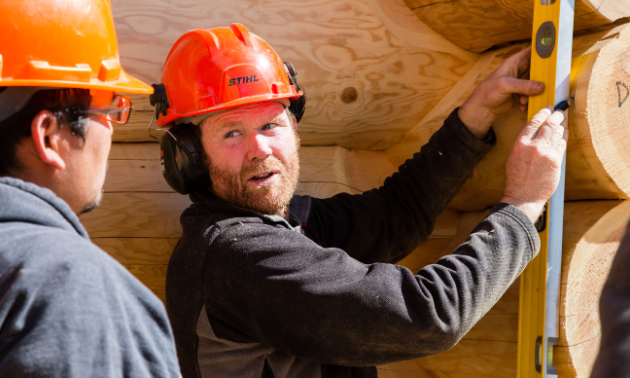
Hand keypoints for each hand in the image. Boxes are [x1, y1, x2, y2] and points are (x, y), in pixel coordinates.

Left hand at [458, 47, 544, 138]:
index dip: (542, 50)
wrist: (482, 108)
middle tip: (547, 83)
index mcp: (514, 62)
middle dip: (541, 77)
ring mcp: (520, 82)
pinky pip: (530, 94)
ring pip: (535, 83)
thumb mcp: (505, 85)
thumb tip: (541, 87)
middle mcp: (518, 71)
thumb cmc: (488, 91)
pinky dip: (528, 100)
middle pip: (536, 69)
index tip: (555, 52)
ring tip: (524, 100)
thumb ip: (523, 85)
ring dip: (533, 92)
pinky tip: (522, 106)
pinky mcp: (520, 93)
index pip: (531, 51)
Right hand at [501, 107, 568, 222]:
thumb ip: (524, 144)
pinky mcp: (555, 161)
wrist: (522, 197)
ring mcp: (545, 153)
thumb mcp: (514, 157)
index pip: (534, 122)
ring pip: (557, 133)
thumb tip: (534, 133)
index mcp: (520, 144)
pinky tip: (564, 134)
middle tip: (560, 111)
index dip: (543, 113)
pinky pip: (562, 145)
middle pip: (549, 125)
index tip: (548, 108)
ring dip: (561, 126)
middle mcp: (533, 146)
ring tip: (563, 121)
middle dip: (557, 115)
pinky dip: (564, 138)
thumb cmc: (516, 179)